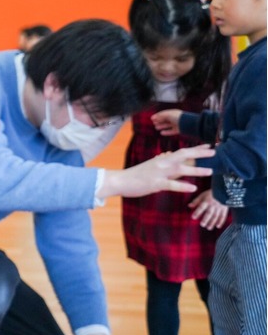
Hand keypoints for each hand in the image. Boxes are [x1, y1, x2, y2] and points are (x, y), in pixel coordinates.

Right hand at [99, 144, 213, 198]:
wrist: (120, 180)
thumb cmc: (135, 174)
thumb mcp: (150, 165)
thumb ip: (162, 160)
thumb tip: (169, 154)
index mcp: (162, 159)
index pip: (182, 152)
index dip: (196, 149)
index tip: (209, 146)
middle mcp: (162, 164)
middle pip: (184, 156)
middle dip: (199, 154)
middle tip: (214, 152)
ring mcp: (159, 174)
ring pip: (181, 170)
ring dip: (196, 170)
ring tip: (209, 171)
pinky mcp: (155, 184)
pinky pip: (171, 185)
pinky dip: (183, 186)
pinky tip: (193, 187)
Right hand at [152, 109, 182, 135]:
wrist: (187, 123)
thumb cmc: (178, 117)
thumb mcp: (168, 114)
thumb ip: (160, 116)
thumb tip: (154, 117)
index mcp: (173, 113)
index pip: (164, 114)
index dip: (157, 116)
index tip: (152, 118)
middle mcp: (175, 118)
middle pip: (165, 119)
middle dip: (159, 121)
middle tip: (154, 123)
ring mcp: (177, 124)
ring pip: (167, 125)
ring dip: (161, 126)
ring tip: (156, 128)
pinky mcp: (178, 130)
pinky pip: (171, 131)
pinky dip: (166, 132)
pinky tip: (162, 133)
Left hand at [189, 189, 228, 229]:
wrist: (223, 190)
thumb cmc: (211, 193)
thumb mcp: (202, 195)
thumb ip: (196, 201)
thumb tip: (189, 206)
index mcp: (206, 201)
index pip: (201, 207)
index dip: (197, 212)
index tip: (193, 217)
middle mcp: (213, 205)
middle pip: (209, 213)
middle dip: (206, 219)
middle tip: (202, 225)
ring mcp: (219, 207)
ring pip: (216, 216)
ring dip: (212, 222)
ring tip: (208, 228)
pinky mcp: (225, 209)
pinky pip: (223, 216)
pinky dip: (221, 221)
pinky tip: (218, 226)